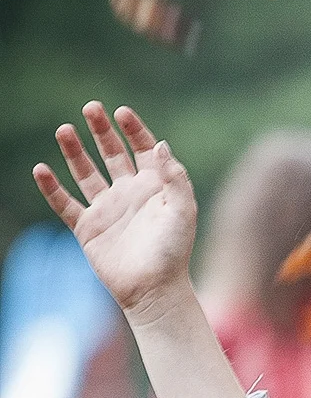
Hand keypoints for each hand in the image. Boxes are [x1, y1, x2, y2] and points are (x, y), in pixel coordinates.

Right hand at [33, 102, 197, 322]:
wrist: (154, 289)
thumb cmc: (173, 251)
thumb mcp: (182, 210)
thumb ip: (174, 177)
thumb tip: (160, 144)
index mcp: (154, 187)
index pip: (142, 149)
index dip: (133, 129)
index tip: (121, 112)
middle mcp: (128, 193)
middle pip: (111, 153)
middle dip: (101, 130)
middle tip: (90, 108)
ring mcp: (107, 209)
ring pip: (86, 173)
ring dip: (74, 151)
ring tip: (64, 129)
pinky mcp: (88, 228)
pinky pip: (65, 204)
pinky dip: (52, 188)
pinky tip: (41, 169)